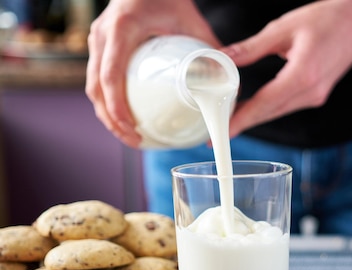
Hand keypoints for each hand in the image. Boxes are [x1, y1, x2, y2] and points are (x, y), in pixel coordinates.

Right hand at [85, 0, 219, 146]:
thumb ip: (211, 50)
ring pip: (93, 86)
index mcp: (121, 29)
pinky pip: (98, 79)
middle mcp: (102, 35)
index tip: (131, 129)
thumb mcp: (191, 20)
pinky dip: (109, 101)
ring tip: (131, 136)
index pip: (110, 76)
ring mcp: (97, 40)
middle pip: (96, 88)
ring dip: (108, 115)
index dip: (117, 107)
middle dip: (112, 121)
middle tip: (135, 141)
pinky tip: (127, 117)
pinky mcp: (100, 46)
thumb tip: (232, 85)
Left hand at [221, 0, 351, 137]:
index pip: (266, 103)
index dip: (242, 119)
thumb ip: (252, 47)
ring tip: (226, 120)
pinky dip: (267, 109)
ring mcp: (316, 97)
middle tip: (215, 134)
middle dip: (242, 124)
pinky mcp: (316, 96)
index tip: (222, 132)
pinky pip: (286, 107)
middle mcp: (312, 91)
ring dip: (253, 118)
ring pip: (277, 112)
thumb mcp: (284, 27)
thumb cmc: (328, 19)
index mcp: (304, 74)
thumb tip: (223, 58)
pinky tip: (250, 108)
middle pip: (270, 114)